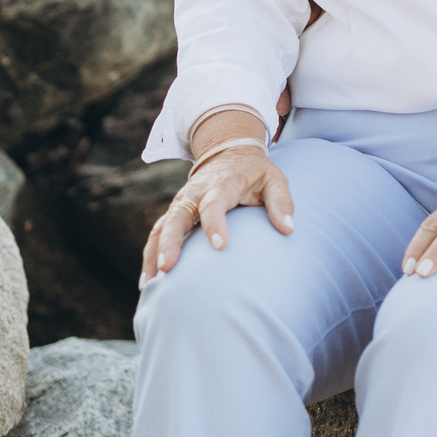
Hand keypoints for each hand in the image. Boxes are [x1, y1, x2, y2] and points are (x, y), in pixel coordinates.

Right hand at [141, 142, 294, 282]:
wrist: (229, 152)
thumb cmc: (255, 173)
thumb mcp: (274, 179)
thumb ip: (281, 202)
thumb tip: (288, 229)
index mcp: (222, 184)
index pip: (214, 203)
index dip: (215, 223)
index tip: (220, 246)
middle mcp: (195, 193)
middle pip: (178, 216)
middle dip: (171, 242)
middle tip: (168, 268)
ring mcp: (182, 203)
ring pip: (162, 226)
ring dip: (154, 253)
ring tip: (151, 283)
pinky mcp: (175, 213)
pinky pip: (158, 234)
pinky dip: (150, 255)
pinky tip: (148, 281)